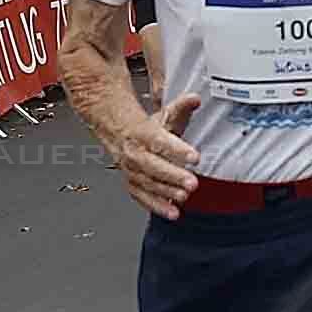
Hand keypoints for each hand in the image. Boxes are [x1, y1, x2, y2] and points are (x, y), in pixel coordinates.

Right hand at [94, 76, 202, 217]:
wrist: (116, 132)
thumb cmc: (144, 127)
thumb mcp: (164, 114)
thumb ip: (181, 107)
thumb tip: (195, 98)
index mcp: (142, 132)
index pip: (160, 141)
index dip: (177, 149)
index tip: (194, 157)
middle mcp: (134, 152)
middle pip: (153, 166)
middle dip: (173, 176)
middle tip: (192, 183)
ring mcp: (131, 169)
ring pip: (147, 183)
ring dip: (166, 192)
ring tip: (184, 197)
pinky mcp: (132, 182)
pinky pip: (142, 196)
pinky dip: (156, 206)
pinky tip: (172, 213)